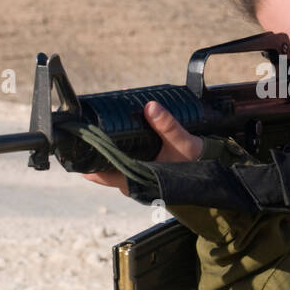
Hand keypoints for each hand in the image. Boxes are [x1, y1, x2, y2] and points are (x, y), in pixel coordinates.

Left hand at [83, 101, 204, 196]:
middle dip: (94, 149)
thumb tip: (151, 107)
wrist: (213, 172)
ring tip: (97, 128)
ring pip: (111, 164)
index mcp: (138, 180)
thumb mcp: (183, 143)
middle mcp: (133, 182)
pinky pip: (121, 160)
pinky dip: (116, 148)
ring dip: (105, 148)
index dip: (86, 162)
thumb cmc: (196, 163)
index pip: (101, 174)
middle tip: (85, 129)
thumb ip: (168, 126)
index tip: (76, 146)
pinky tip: (115, 134)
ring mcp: (136, 178)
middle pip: (102, 167)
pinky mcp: (141, 171)